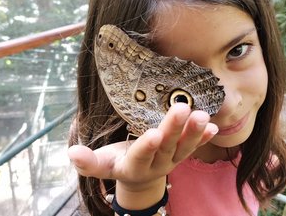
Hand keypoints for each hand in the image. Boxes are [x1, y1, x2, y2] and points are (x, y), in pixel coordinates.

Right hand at [68, 103, 217, 196]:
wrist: (139, 177)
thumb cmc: (117, 164)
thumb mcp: (102, 165)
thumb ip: (88, 162)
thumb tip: (72, 153)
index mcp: (134, 167)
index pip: (141, 156)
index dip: (146, 147)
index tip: (153, 134)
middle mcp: (157, 164)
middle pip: (167, 146)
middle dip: (174, 129)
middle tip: (182, 109)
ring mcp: (172, 160)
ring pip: (184, 147)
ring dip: (194, 132)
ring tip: (202, 115)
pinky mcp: (182, 154)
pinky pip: (195, 147)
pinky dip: (204, 138)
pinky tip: (213, 126)